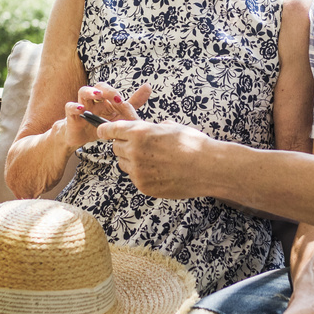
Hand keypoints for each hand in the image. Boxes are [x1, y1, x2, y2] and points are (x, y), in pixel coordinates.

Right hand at [63, 82, 150, 147]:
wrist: (80, 136)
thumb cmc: (99, 123)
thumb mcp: (118, 115)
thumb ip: (132, 103)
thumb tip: (149, 86)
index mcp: (105, 99)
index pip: (111, 90)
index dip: (116, 93)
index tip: (122, 101)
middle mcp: (94, 100)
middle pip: (98, 86)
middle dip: (106, 89)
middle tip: (113, 97)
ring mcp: (82, 106)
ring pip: (83, 92)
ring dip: (90, 91)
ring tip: (97, 94)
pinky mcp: (72, 116)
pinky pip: (69, 107)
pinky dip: (74, 107)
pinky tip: (80, 109)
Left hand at [95, 118, 211, 197]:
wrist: (208, 168)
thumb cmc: (193, 144)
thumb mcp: (171, 127)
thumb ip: (152, 127)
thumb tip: (148, 127)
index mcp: (139, 132)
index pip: (109, 130)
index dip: (105, 130)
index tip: (104, 131)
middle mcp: (134, 151)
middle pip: (115, 147)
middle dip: (124, 145)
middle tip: (140, 145)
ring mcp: (138, 171)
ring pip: (124, 164)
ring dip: (132, 160)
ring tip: (153, 159)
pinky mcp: (143, 186)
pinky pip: (134, 177)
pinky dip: (142, 173)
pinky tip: (160, 170)